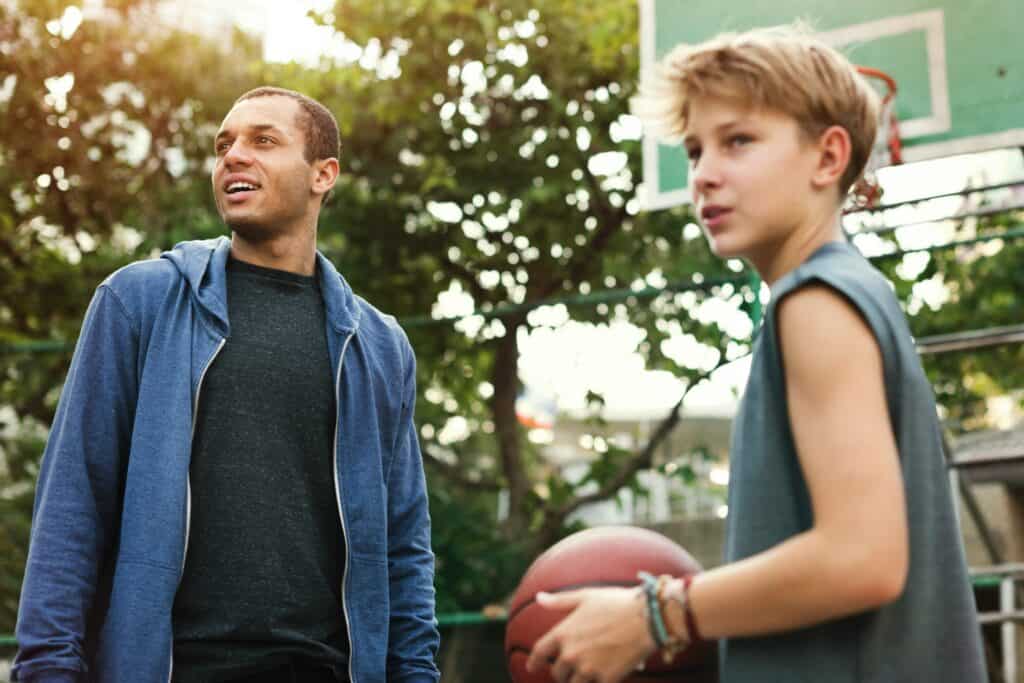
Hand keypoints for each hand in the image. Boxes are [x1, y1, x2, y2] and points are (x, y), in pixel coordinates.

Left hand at [524, 586, 656, 682]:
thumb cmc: (616, 603)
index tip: (532, 667)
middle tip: (569, 671)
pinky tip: (602, 679)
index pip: (540, 652)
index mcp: (563, 633)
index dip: (534, 662)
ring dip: (577, 682)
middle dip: (562, 673)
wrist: (647, 618)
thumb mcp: (585, 596)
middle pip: (557, 673)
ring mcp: (588, 669)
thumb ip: (560, 601)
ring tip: (584, 677)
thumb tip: (539, 598)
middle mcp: (571, 653)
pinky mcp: (607, 679)